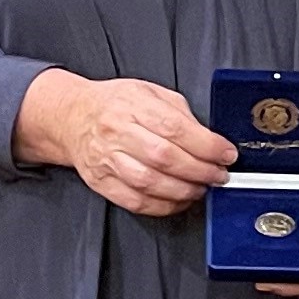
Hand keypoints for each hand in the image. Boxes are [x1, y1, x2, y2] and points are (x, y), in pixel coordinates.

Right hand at [14, 70, 232, 215]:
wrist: (73, 117)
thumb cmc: (113, 104)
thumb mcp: (150, 92)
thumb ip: (180, 114)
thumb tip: (208, 139)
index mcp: (132, 105)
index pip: (175, 128)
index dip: (206, 145)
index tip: (225, 154)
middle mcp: (117, 132)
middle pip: (165, 158)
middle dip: (200, 170)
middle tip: (218, 175)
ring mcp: (107, 159)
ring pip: (150, 183)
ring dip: (184, 190)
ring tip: (201, 188)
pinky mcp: (102, 182)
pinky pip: (136, 202)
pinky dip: (163, 206)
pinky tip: (178, 200)